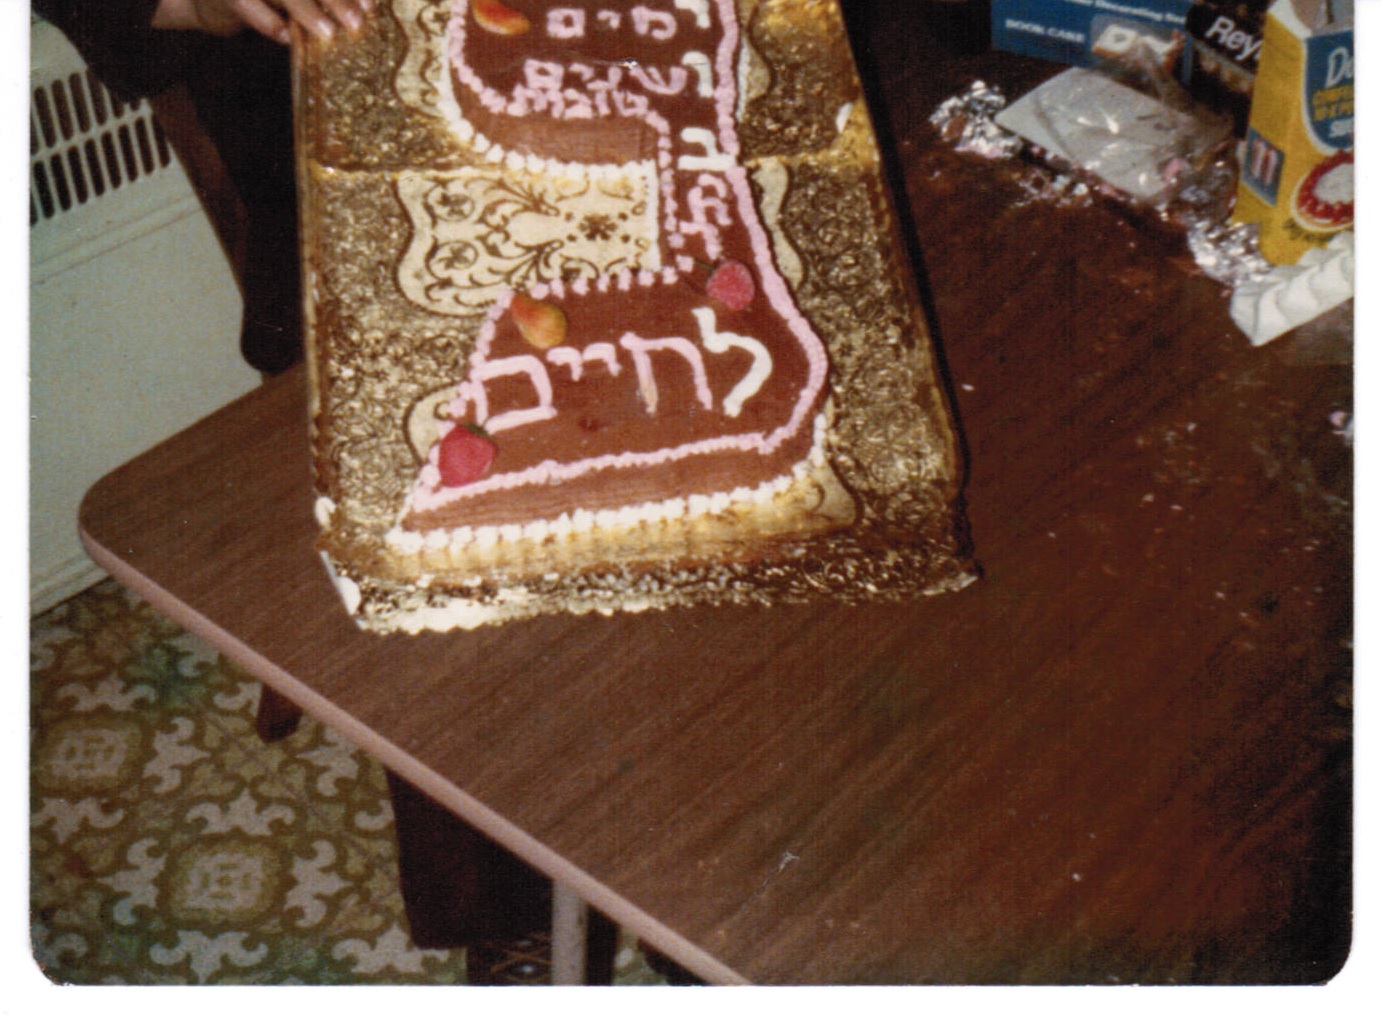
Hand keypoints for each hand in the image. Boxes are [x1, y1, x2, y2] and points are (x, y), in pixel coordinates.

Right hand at [153, 0, 374, 45]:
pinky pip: (246, 5)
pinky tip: (288, 38)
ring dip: (305, 11)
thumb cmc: (269, 1)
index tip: (371, 6)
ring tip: (327, 33)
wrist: (214, 1)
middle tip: (356, 23)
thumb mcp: (300, 1)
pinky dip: (268, 22)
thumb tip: (365, 10)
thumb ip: (324, 1)